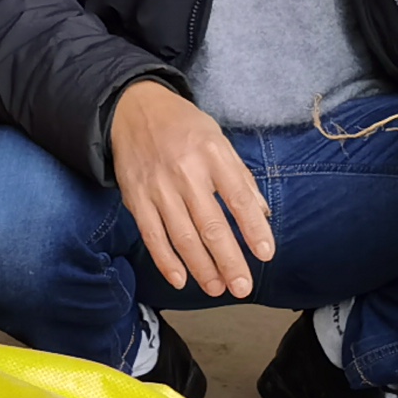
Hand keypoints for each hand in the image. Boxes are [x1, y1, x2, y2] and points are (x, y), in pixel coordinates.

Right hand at [109, 80, 272, 299]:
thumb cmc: (183, 127)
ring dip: (201, 267)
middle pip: (211, 225)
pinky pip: (152, 235)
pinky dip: (165, 261)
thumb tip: (262, 214)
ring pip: (182, 236)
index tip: (265, 253)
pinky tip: (180, 279)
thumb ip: (240, 177)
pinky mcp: (136, 198)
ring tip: (217, 288)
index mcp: (212, 154)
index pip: (239, 198)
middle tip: (242, 287)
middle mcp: (185, 172)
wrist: (132, 109)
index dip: (253, 228)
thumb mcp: (218, 140)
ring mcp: (158, 187)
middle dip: (229, 260)